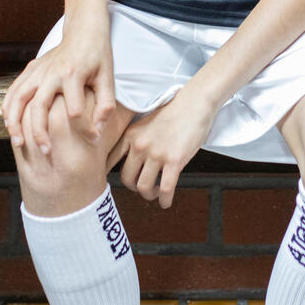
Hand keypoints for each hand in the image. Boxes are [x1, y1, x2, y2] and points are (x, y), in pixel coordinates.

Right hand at [2, 20, 114, 152]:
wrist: (84, 30)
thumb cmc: (98, 56)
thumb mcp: (108, 77)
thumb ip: (105, 104)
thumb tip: (99, 131)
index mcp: (73, 74)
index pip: (75, 111)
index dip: (85, 129)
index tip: (93, 140)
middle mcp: (52, 72)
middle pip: (40, 107)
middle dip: (40, 133)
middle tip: (46, 152)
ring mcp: (38, 70)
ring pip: (19, 99)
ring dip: (16, 122)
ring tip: (18, 143)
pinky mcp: (31, 68)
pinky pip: (13, 90)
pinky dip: (8, 108)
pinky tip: (9, 124)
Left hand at [107, 89, 214, 208]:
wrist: (195, 103)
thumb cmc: (173, 111)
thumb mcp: (146, 121)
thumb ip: (135, 139)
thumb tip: (129, 160)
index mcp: (131, 135)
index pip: (110, 161)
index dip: (109, 176)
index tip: (113, 183)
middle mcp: (140, 145)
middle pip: (126, 179)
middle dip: (133, 187)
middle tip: (143, 186)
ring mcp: (157, 153)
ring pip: (144, 187)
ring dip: (149, 194)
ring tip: (156, 192)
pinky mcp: (174, 161)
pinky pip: (165, 189)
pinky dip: (165, 200)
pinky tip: (166, 201)